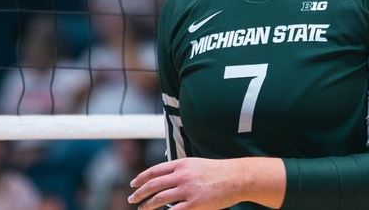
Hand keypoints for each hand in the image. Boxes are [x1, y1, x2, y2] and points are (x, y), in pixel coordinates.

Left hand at [128, 158, 248, 209]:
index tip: (134, 184)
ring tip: (142, 209)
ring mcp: (187, 190)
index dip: (141, 178)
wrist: (237, 177)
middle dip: (139, 193)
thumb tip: (164, 176)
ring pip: (159, 199)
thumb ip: (180, 169)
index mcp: (181, 164)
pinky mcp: (194, 203)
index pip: (154, 171)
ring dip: (147, 205)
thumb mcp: (196, 164)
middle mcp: (182, 175)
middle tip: (132, 199)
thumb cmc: (217, 172)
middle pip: (153, 185)